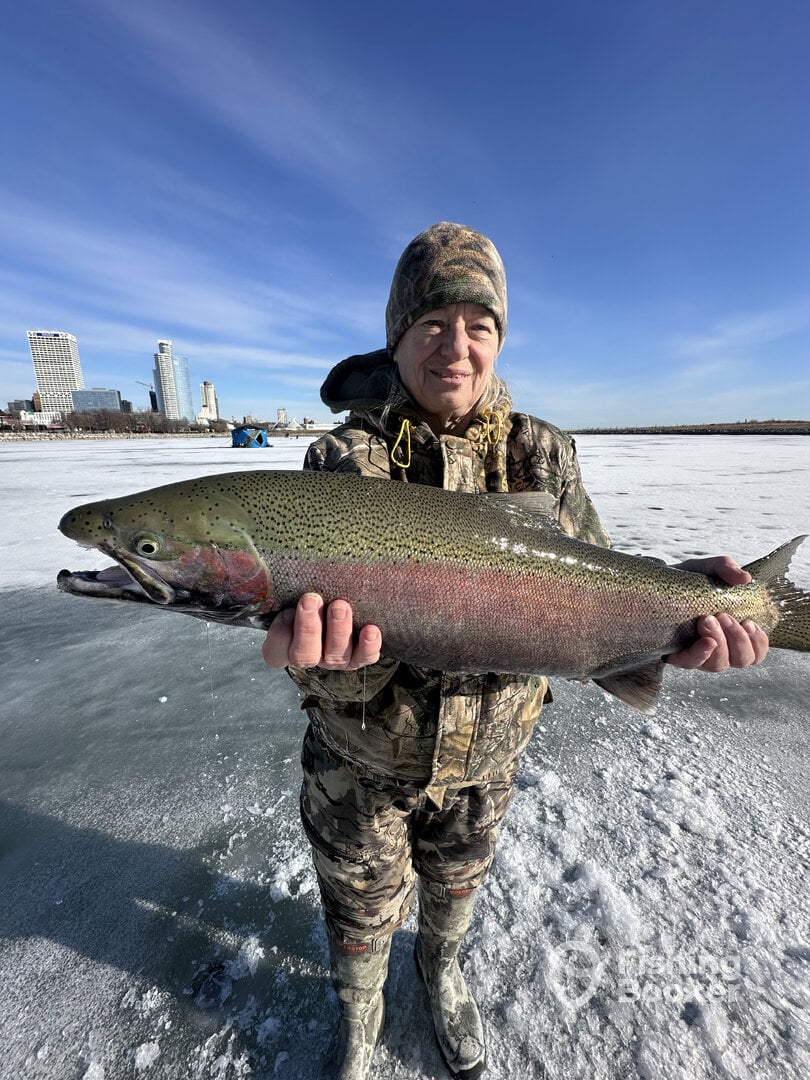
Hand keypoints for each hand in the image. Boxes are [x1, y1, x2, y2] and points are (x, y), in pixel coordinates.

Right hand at [262, 593, 381, 669]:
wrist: (346, 596)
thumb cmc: (313, 590)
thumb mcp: (294, 587)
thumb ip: (284, 582)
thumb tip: (260, 559)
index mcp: (287, 645)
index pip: (275, 652)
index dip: (279, 636)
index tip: (286, 611)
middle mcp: (310, 655)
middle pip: (304, 655)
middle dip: (308, 627)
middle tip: (311, 600)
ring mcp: (335, 659)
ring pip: (334, 655)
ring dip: (338, 630)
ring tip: (341, 606)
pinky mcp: (359, 656)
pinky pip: (364, 658)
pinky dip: (368, 646)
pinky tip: (371, 630)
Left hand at [665, 556, 768, 670]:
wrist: (655, 585)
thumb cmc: (689, 581)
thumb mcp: (708, 568)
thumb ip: (726, 568)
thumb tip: (745, 578)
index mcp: (734, 632)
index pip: (757, 650)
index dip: (758, 641)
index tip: (749, 622)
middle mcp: (720, 647)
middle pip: (742, 659)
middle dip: (737, 639)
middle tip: (723, 616)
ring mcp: (699, 653)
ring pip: (719, 665)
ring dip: (720, 645)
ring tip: (708, 620)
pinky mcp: (677, 655)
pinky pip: (691, 663)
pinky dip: (701, 654)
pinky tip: (705, 641)